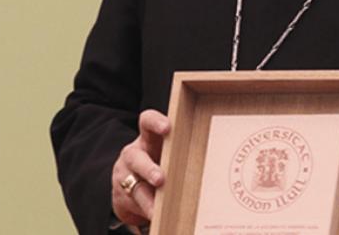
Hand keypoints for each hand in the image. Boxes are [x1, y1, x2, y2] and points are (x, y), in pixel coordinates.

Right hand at [111, 110, 170, 227]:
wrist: (128, 185)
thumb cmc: (158, 161)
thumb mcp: (166, 151)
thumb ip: (181, 148)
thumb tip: (217, 154)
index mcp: (148, 139)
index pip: (147, 122)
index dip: (155, 122)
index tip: (168, 127)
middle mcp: (133, 155)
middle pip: (136, 157)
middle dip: (148, 169)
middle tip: (160, 179)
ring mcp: (125, 176)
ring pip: (133, 186)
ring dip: (147, 198)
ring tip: (157, 209)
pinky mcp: (121, 196)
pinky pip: (134, 204)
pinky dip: (146, 211)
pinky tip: (156, 216)